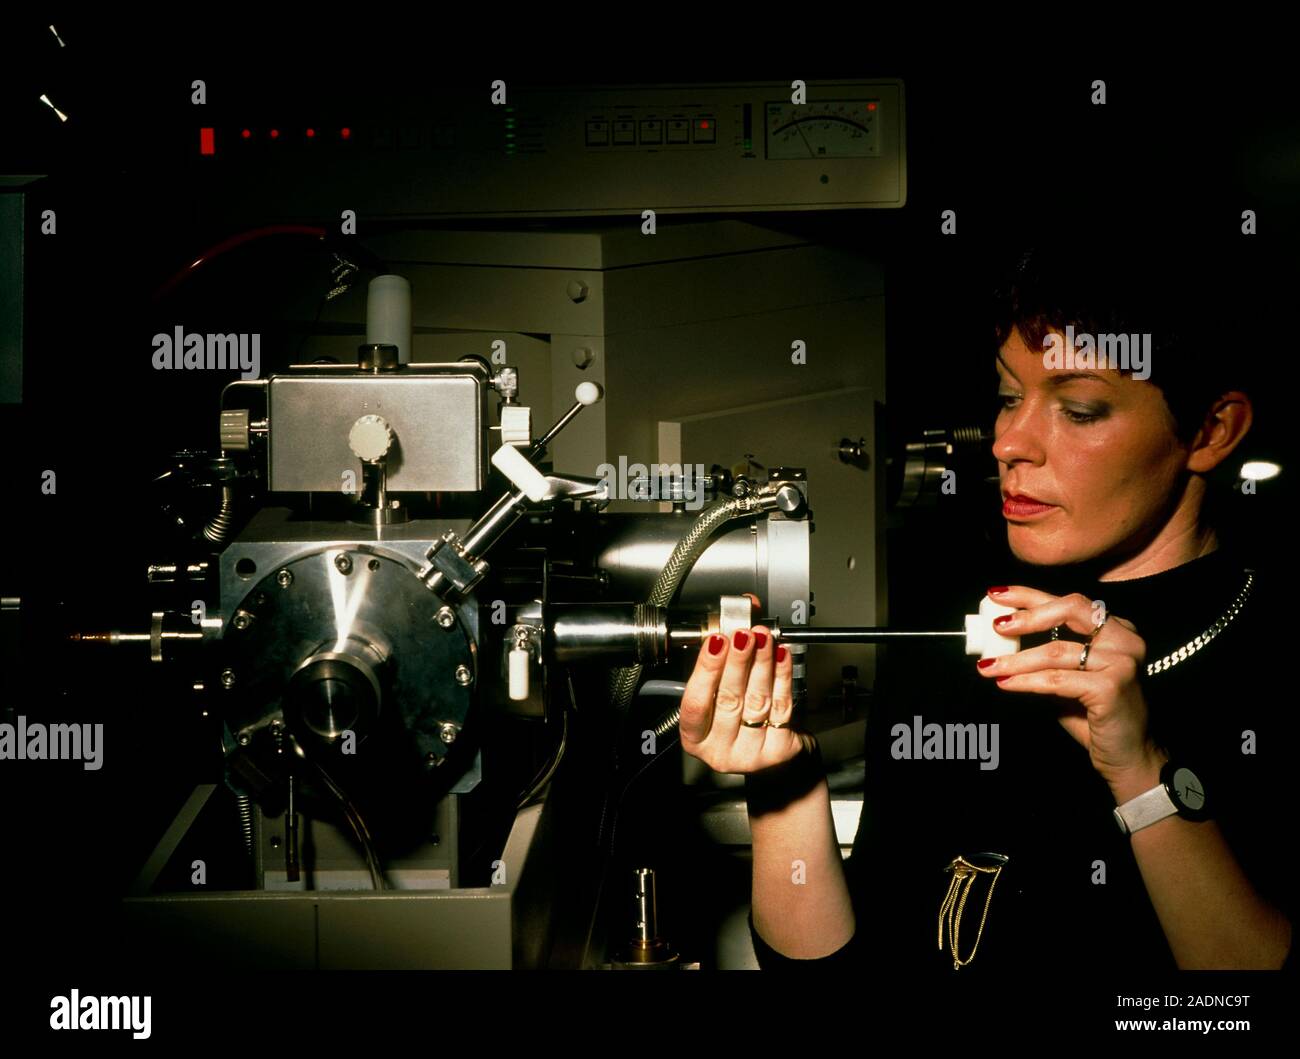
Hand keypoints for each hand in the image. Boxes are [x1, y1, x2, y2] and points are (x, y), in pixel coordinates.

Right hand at [678, 615, 811, 774]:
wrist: (768, 748)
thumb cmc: (735, 719)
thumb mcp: (718, 691)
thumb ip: (722, 657)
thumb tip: (740, 615)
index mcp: (695, 737)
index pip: (696, 704)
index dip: (706, 671)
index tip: (716, 642)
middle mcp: (719, 750)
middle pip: (728, 700)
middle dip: (737, 662)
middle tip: (743, 635)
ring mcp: (750, 754)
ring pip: (757, 701)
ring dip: (762, 663)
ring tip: (764, 639)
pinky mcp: (779, 751)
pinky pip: (782, 705)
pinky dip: (782, 676)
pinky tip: (780, 655)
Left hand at [974, 587, 1164, 788]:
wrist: (1127, 756)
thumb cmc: (1093, 716)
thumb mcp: (1066, 679)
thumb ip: (1044, 658)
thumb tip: (1000, 641)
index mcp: (1116, 629)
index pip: (1069, 603)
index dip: (1029, 596)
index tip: (996, 595)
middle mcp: (1124, 639)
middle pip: (1069, 610)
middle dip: (1027, 616)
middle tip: (995, 627)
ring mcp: (1122, 661)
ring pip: (1056, 651)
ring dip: (1016, 660)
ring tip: (988, 667)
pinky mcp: (1113, 687)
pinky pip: (1057, 679)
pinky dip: (1027, 681)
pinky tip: (1006, 683)